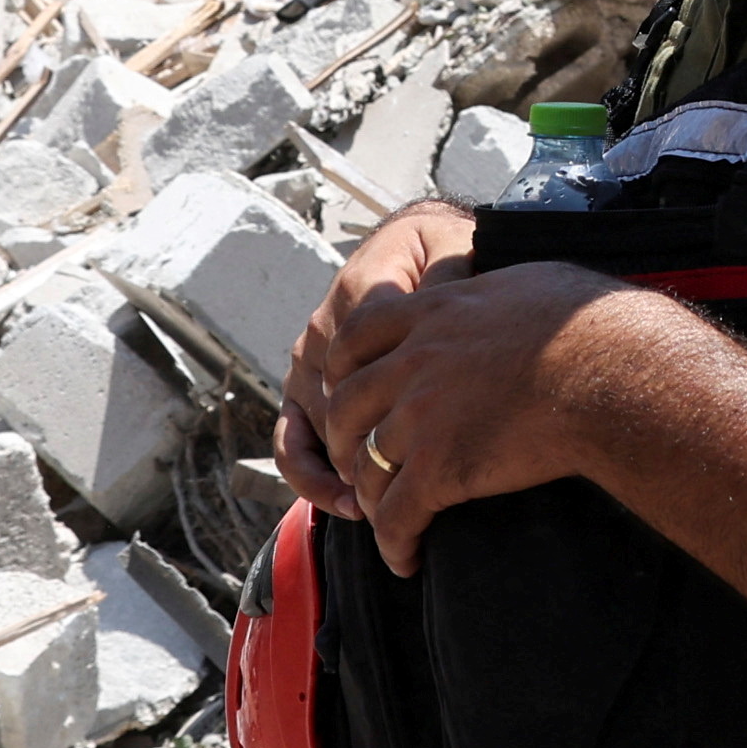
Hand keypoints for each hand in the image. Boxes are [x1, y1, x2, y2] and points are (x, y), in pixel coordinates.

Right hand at [274, 200, 475, 521]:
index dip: (398, 409)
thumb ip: (448, 278)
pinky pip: (291, 438)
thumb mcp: (455, 251)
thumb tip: (449, 301)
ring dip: (348, 469)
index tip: (436, 444)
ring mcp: (309, 362)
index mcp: (361, 293)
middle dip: (376, 450)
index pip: (371, 360)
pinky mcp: (302, 386)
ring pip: (320, 426)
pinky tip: (345, 500)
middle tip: (416, 489)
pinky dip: (311, 475)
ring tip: (383, 503)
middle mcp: (325, 329)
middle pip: (344, 405)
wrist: (415, 244)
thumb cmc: (443, 254)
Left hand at [283, 251, 685, 571]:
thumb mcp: (527, 282)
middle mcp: (415, 362)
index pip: (353, 334)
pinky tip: (407, 560)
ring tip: (386, 519)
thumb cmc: (592, 324)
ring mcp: (421, 417)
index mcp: (433, 313)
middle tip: (357, 463)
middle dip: (342, 441)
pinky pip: (395, 517)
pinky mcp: (440, 469)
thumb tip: (504, 292)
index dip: (340, 369)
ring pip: (365, 468)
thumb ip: (490, 290)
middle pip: (344, 406)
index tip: (348, 391)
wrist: (612, 371)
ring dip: (370, 500)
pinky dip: (394, 545)